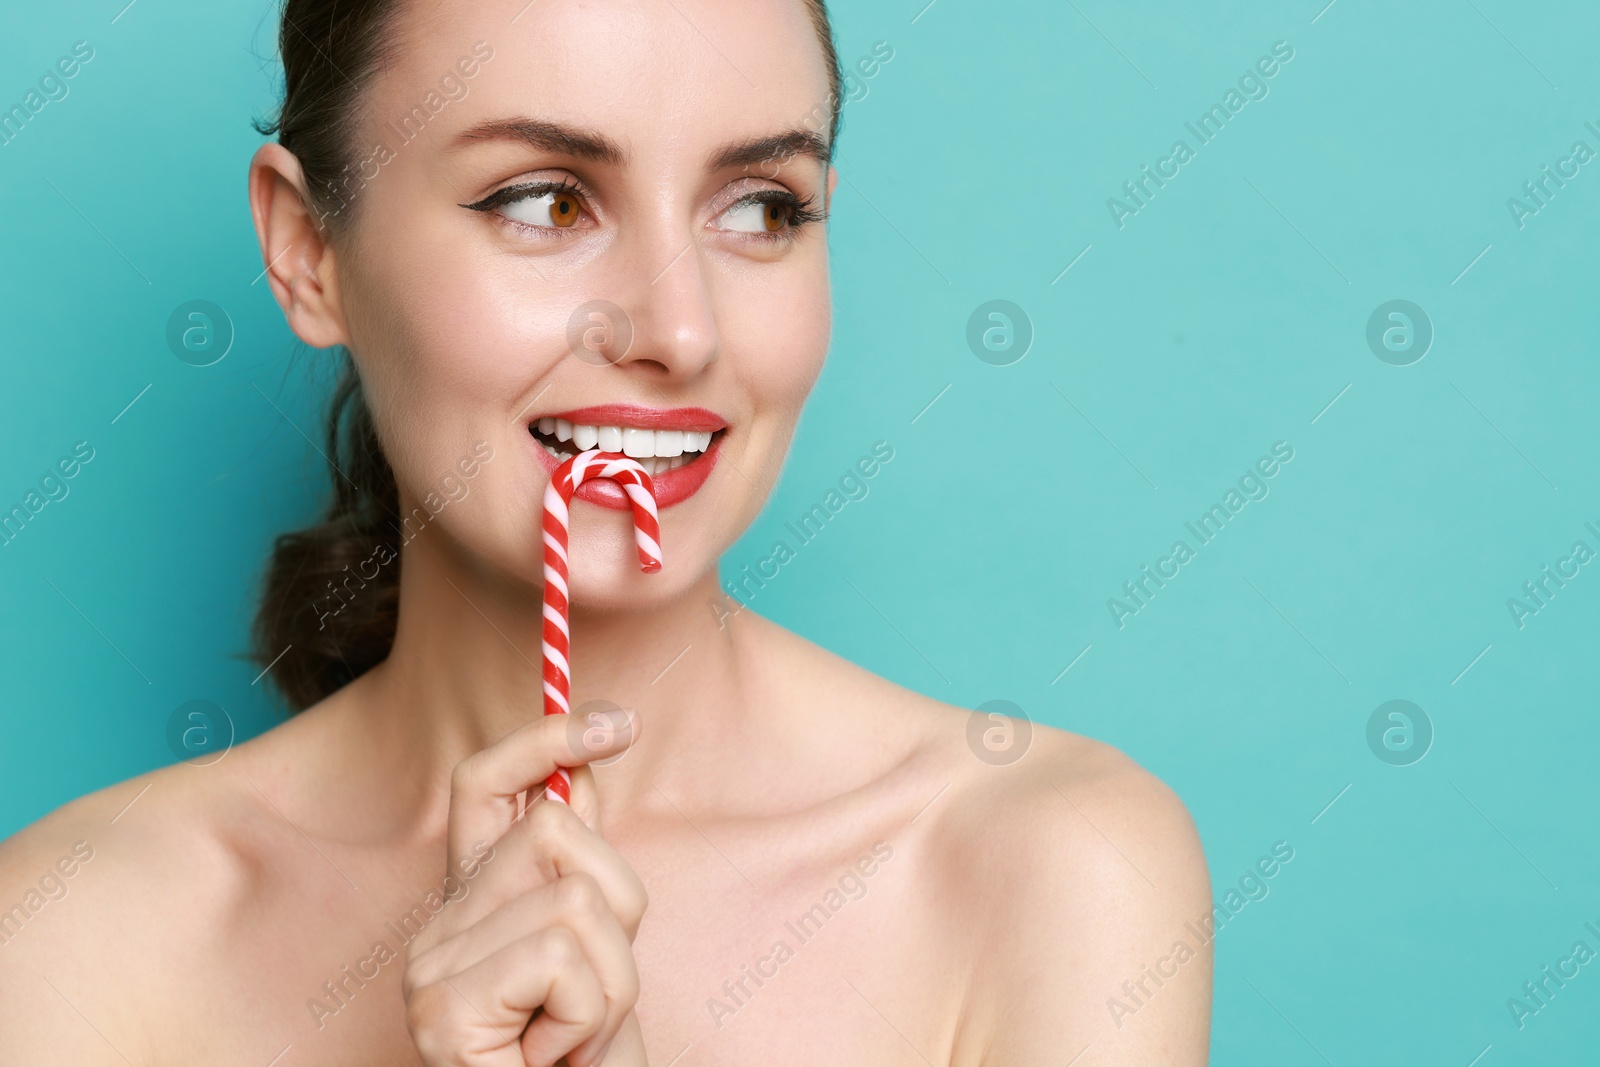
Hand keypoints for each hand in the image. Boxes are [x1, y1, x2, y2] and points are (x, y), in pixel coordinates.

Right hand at [402, 709, 647, 1065]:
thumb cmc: (585, 1055)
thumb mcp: (599, 947)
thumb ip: (580, 865)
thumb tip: (589, 763)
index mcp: (471, 903)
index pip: (484, 785)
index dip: (543, 740)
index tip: (614, 723)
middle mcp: (438, 926)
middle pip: (555, 834)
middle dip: (618, 912)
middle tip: (591, 994)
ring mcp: (431, 966)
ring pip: (577, 899)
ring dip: (613, 978)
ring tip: (577, 1033)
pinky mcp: (441, 1006)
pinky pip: (562, 954)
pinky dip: (591, 1012)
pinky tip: (556, 1055)